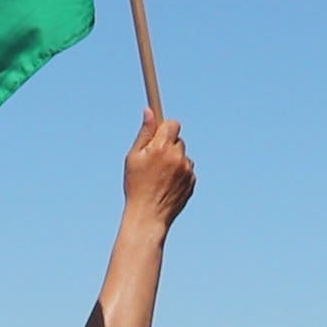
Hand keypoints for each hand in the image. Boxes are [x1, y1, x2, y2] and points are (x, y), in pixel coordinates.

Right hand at [123, 111, 194, 227]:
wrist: (149, 216)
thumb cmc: (136, 186)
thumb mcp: (134, 157)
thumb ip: (144, 133)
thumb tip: (149, 111)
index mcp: (161, 148)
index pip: (173, 124)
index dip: (166, 127)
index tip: (161, 130)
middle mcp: (177, 157)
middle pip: (178, 140)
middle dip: (168, 145)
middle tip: (155, 158)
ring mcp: (187, 170)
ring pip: (183, 156)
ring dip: (174, 160)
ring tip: (160, 176)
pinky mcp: (193, 182)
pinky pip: (187, 170)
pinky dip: (179, 174)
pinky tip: (167, 185)